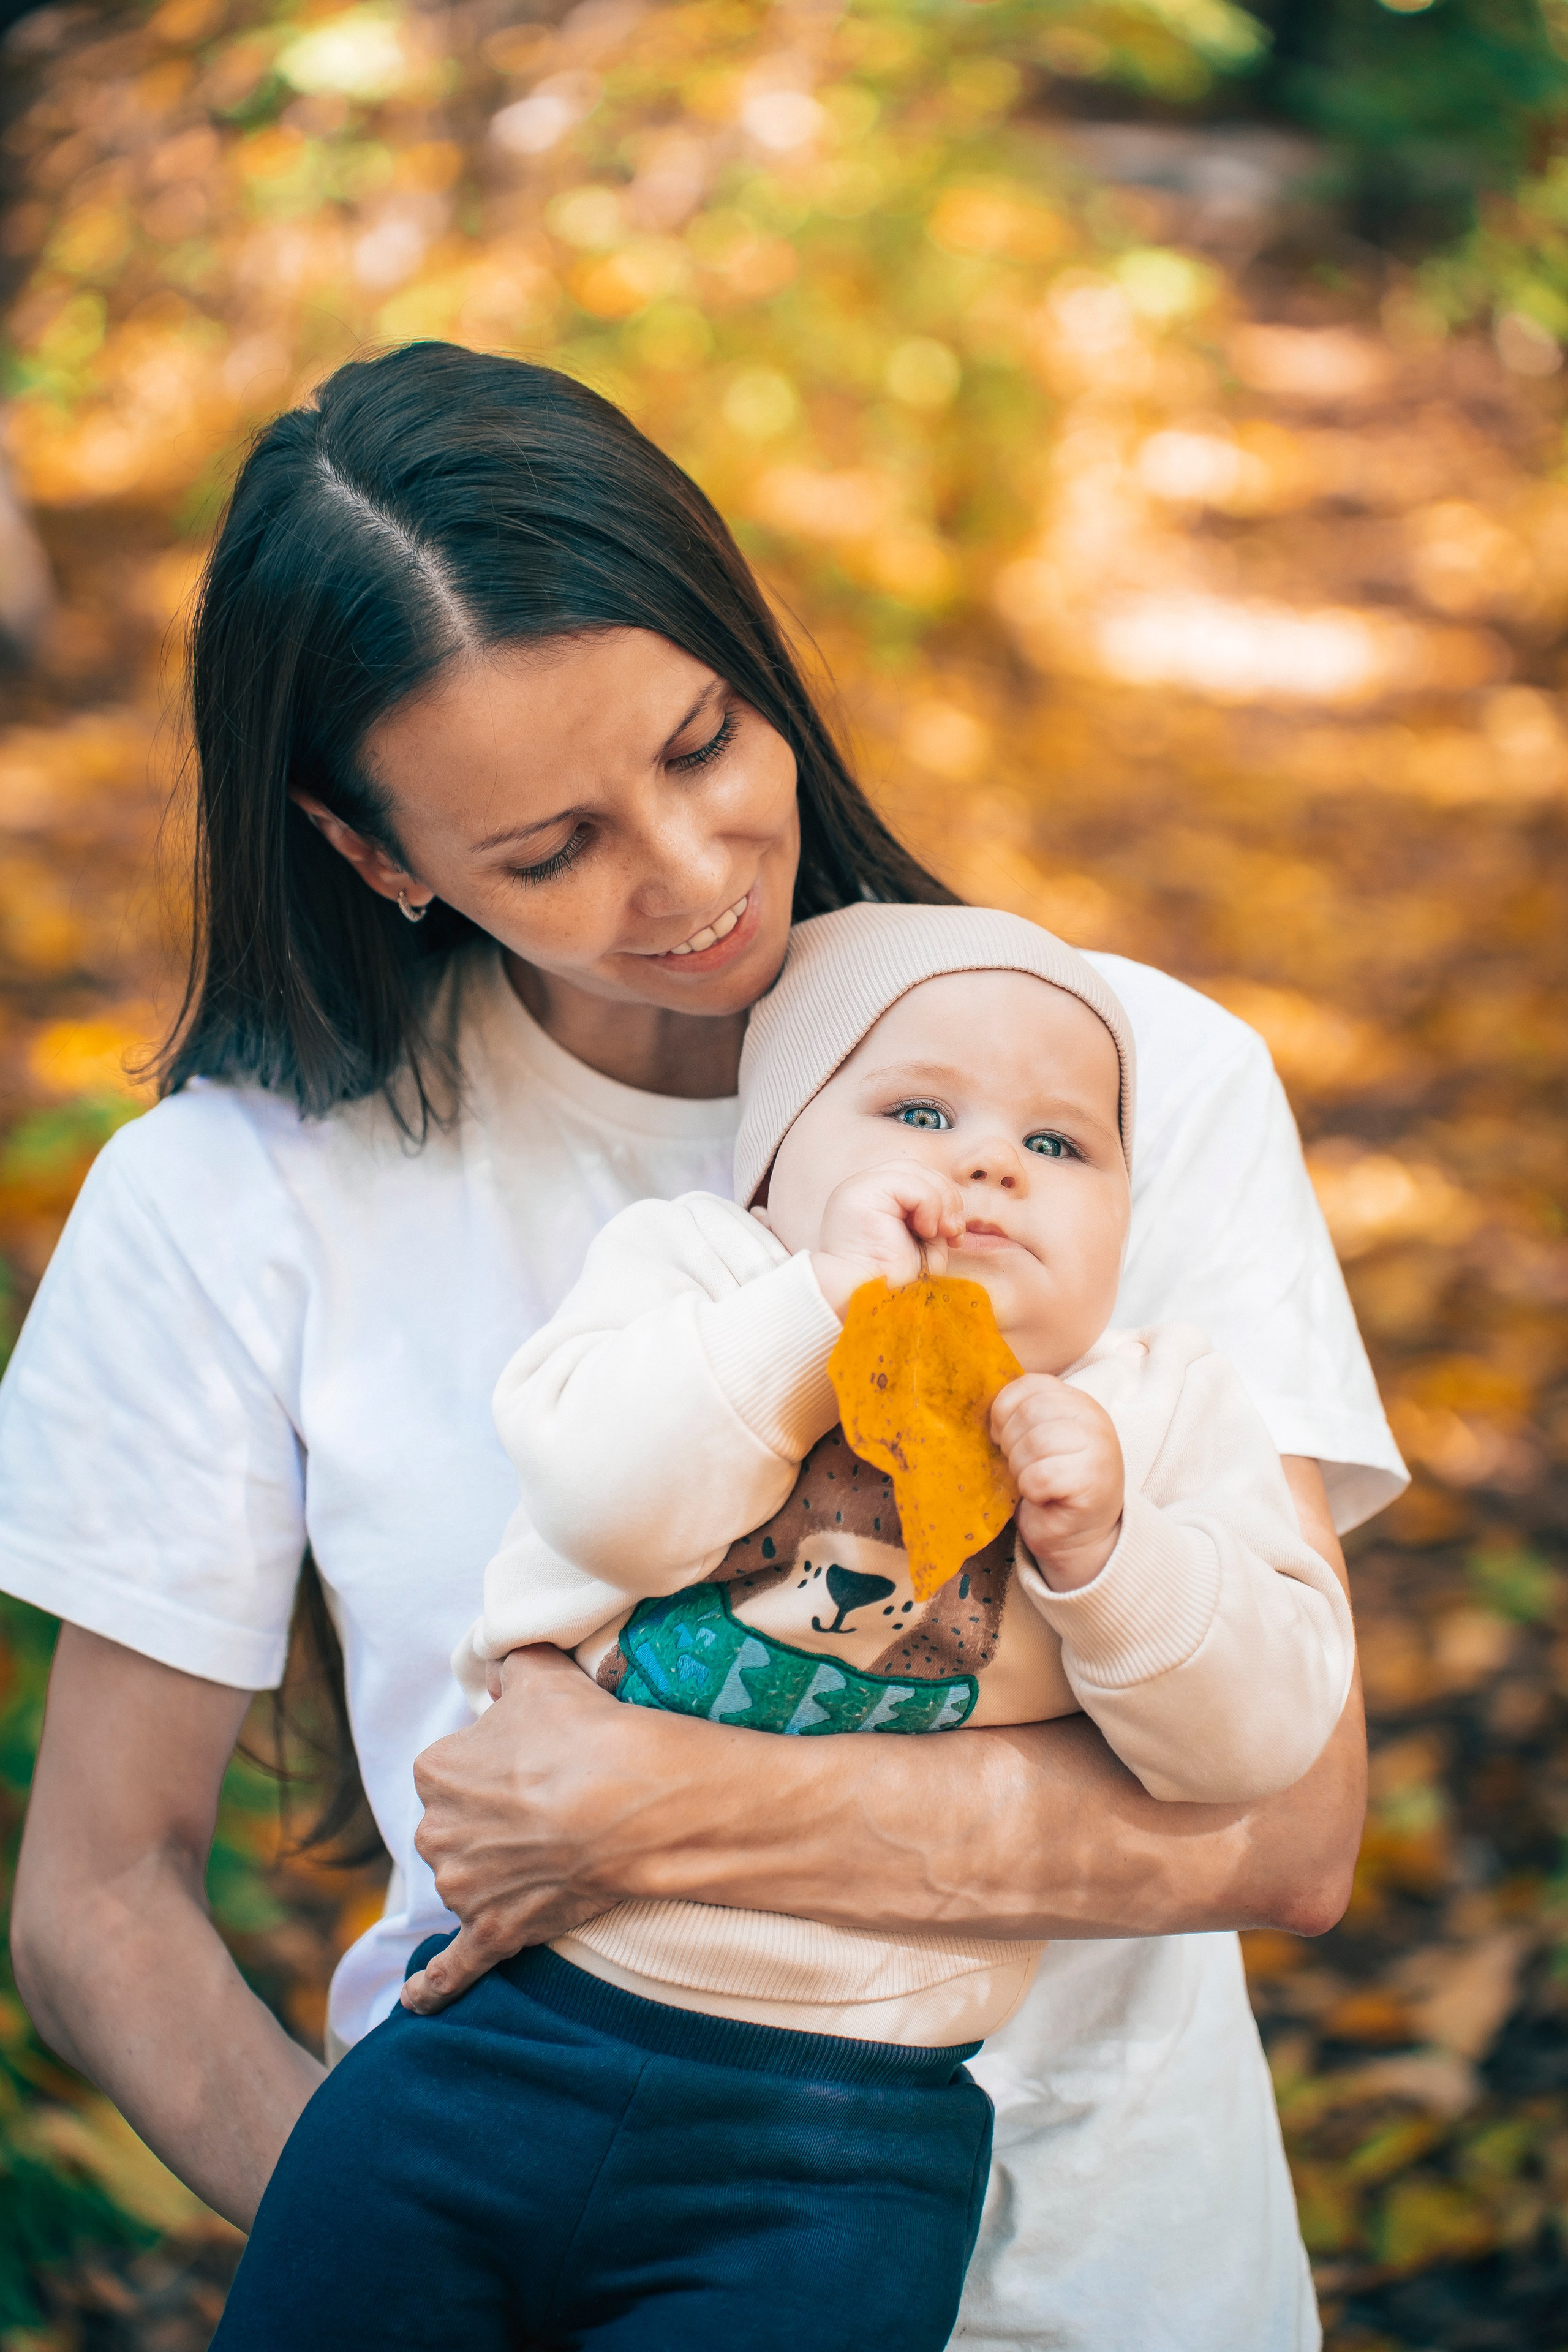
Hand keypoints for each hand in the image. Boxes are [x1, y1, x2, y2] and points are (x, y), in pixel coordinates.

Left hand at [401, 1647, 666, 2012]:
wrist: (630, 1804)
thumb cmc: (585, 1734)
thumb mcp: (540, 1673)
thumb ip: (508, 1667)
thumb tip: (496, 1672)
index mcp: (436, 1772)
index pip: (454, 1769)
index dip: (496, 1766)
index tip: (533, 1764)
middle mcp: (436, 1833)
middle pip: (457, 1827)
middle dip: (492, 1822)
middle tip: (548, 1807)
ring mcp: (463, 1889)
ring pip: (467, 1881)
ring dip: (493, 1877)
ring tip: (547, 1858)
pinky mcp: (493, 1933)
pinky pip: (453, 1967)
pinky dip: (434, 1986)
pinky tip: (416, 2002)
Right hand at [812, 1161, 965, 1316]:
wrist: (866, 1300)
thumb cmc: (893, 1280)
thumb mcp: (923, 1242)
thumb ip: (935, 1216)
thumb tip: (951, 1207)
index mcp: (874, 1197)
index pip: (915, 1177)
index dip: (943, 1197)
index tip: (954, 1233)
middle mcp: (862, 1187)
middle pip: (916, 1169)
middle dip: (946, 1197)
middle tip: (954, 1232)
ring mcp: (859, 1187)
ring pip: (914, 1171)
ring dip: (940, 1202)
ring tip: (941, 1233)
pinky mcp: (861, 1193)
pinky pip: (909, 1183)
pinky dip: (929, 1205)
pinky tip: (925, 1230)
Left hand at [991, 1375, 1124, 1590]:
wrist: (1079, 1535)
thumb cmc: (1050, 1484)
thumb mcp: (1035, 1437)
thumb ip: (1019, 1415)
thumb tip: (977, 1402)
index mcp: (1076, 1401)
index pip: (1030, 1383)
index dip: (1004, 1410)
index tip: (1001, 1436)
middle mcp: (1092, 1418)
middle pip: (1030, 1412)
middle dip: (1010, 1442)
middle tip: (1018, 1465)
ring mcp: (1098, 1449)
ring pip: (1035, 1443)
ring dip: (1020, 1468)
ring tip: (1031, 1481)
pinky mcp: (1091, 1482)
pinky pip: (1040, 1476)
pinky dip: (1030, 1490)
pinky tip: (1041, 1496)